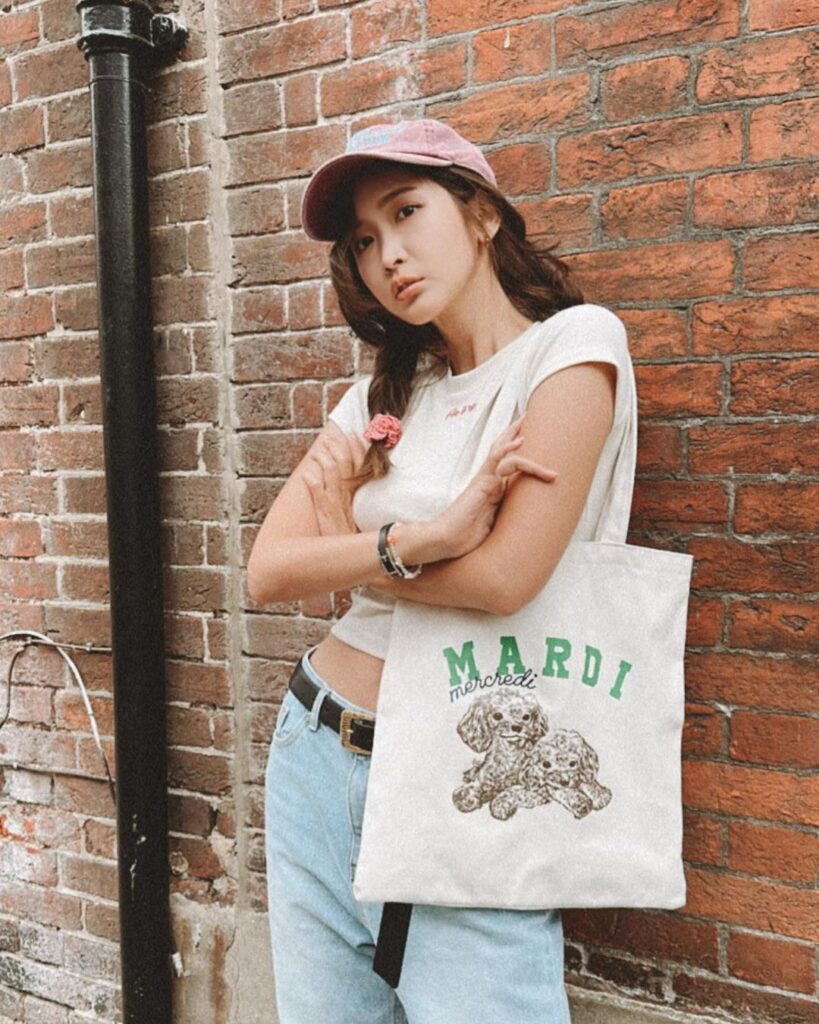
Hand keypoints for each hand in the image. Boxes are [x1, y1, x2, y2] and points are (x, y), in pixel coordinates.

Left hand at [302, 428, 367, 535]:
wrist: (361, 558)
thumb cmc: (357, 540)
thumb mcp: (363, 517)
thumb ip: (361, 501)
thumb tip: (366, 484)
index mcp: (358, 494)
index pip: (359, 464)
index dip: (355, 448)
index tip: (352, 434)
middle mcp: (348, 496)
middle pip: (344, 464)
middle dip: (338, 447)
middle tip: (332, 434)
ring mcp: (336, 505)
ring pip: (331, 474)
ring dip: (324, 459)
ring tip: (318, 450)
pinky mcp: (326, 515)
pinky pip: (318, 495)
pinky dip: (313, 483)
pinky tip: (307, 474)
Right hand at [433, 416, 557, 559]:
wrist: (445, 541)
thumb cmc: (465, 537)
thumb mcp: (494, 525)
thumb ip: (505, 515)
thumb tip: (527, 520)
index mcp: (493, 489)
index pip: (508, 464)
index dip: (519, 452)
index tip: (534, 442)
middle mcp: (489, 480)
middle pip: (502, 449)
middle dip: (515, 432)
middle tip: (527, 415)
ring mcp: (485, 479)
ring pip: (502, 450)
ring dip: (516, 435)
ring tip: (528, 419)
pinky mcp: (482, 482)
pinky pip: (497, 460)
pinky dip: (508, 449)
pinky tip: (520, 441)